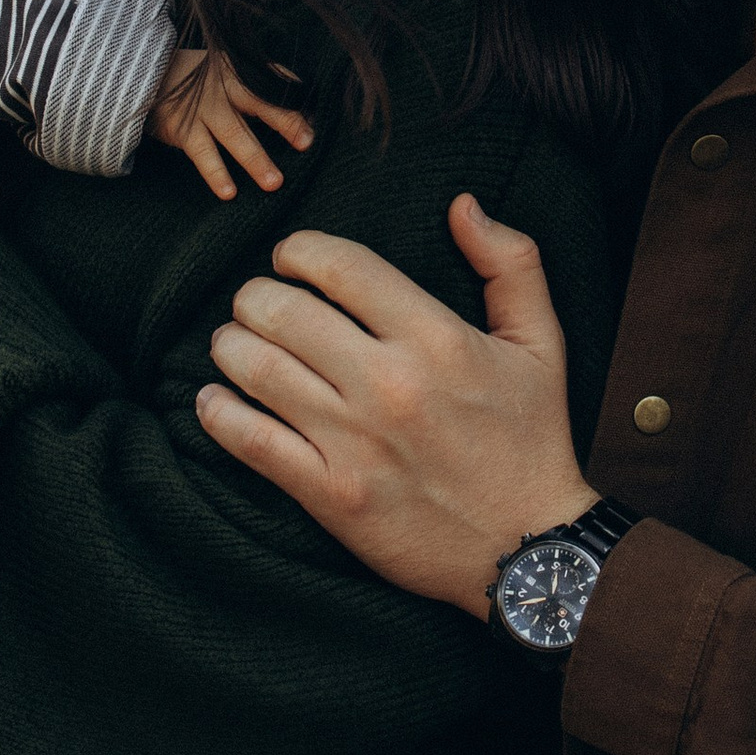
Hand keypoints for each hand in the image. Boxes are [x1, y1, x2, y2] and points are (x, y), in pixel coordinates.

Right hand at [149, 46, 315, 201]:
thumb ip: (254, 88)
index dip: (296, 98)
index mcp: (239, 71)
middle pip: (261, 103)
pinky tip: (229, 193)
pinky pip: (204, 155)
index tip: (315, 119)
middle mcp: (224, 86)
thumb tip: (297, 110)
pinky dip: (217, 173)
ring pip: (236, 135)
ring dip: (256, 160)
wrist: (145, 78)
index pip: (274, 81)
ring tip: (275, 183)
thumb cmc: (195, 82)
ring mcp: (204, 108)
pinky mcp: (183, 129)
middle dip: (286, 123)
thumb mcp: (225, 72)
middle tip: (307, 143)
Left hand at [197, 195, 591, 614]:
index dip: (300, 250)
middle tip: (255, 303)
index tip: (290, 257)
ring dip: (230, 345)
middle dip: (256, 296)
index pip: (341, 265)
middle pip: (283, 311)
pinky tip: (213, 399)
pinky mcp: (331, 494)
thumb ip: (510, 264)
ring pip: (256, 368)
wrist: (528, 549)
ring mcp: (355, 442)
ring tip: (233, 344)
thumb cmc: (531, 441)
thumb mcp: (542, 344)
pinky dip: (218, 413)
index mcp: (437, 339)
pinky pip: (250, 440)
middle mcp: (390, 385)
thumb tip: (462, 205)